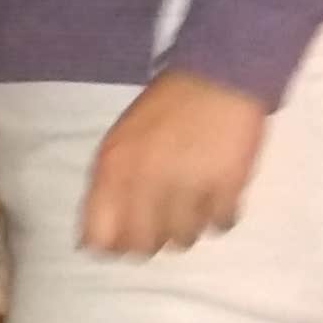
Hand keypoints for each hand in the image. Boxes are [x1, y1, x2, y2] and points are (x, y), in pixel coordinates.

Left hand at [79, 71, 266, 255]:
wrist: (217, 75)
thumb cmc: (163, 110)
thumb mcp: (119, 143)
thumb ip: (106, 190)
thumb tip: (96, 245)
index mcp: (112, 169)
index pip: (101, 239)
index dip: (113, 246)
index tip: (127, 237)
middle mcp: (145, 181)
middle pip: (142, 247)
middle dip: (152, 241)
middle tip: (164, 222)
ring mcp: (187, 185)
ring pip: (182, 241)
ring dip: (188, 227)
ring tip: (194, 204)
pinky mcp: (227, 185)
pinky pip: (219, 225)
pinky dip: (220, 217)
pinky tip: (219, 198)